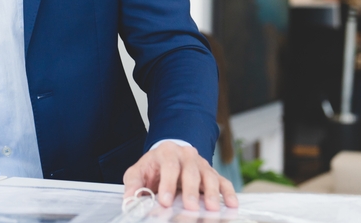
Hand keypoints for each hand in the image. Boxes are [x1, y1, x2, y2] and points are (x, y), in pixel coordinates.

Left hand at [123, 141, 238, 210]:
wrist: (168, 156)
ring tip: (212, 208)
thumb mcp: (139, 172)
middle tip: (191, 207)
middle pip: (191, 172)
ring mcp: (202, 164)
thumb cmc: (154, 167)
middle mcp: (186, 155)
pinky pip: (223, 182)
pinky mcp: (212, 173)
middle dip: (191, 191)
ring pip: (209, 176)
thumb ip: (134, 185)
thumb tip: (129, 200)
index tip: (165, 201)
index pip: (169, 167)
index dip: (168, 184)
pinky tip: (232, 204)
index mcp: (167, 152)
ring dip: (212, 193)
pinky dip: (228, 192)